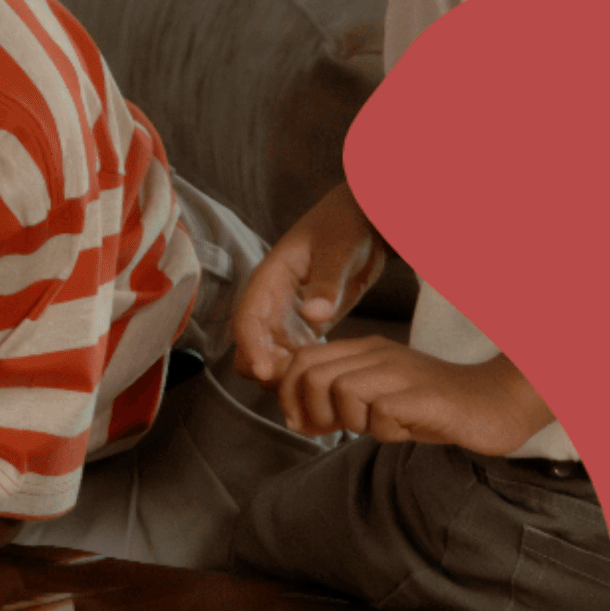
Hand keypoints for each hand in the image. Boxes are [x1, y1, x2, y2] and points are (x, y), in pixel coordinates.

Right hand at [232, 182, 386, 382]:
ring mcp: (287, 315)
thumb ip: (326, 283)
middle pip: (252, 343)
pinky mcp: (305, 326)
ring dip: (283, 374)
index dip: (250, 347)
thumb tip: (313, 315)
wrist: (361, 220)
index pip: (248, 318)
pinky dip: (301, 370)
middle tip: (295, 390)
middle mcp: (272, 300)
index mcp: (269, 278)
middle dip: (265, 368)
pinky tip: (323, 379)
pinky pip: (293, 354)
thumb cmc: (345, 226)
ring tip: (312, 390)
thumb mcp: (338, 250)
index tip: (263, 373)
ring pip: (270, 354)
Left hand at [276, 338, 554, 449]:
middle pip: (312, 374)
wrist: (495, 402)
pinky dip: (384, 431)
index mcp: (363, 350)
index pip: (301, 360)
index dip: (288, 394)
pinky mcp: (424, 395)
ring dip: (351, 421)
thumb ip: (337, 403)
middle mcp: (378, 353)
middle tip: (335, 430)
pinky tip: (405, 430)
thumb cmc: (431, 406)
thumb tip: (296, 418)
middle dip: (312, 410)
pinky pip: (381, 413)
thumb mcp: (376, 401)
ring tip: (380, 426)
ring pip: (341, 390)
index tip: (302, 422)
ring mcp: (402, 371)